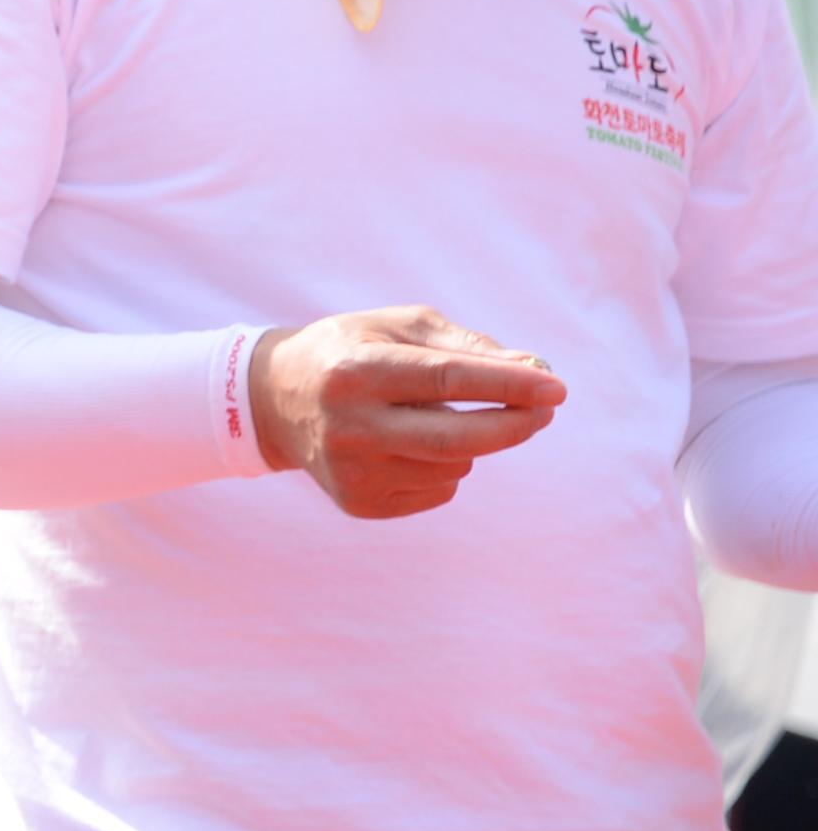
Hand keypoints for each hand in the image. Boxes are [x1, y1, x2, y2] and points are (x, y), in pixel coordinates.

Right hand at [250, 306, 564, 519]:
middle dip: (513, 424)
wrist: (275, 400)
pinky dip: (443, 466)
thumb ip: (466, 347)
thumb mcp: (397, 327)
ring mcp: (351, 471)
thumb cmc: (352, 351)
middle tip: (544, 411)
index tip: (556, 387)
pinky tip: (407, 446)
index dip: (508, 385)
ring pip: (454, 465)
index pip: (446, 380)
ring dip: (468, 441)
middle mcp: (349, 426)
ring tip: (428, 417)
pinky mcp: (358, 503)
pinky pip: (439, 490)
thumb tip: (535, 373)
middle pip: (457, 438)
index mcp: (355, 371)